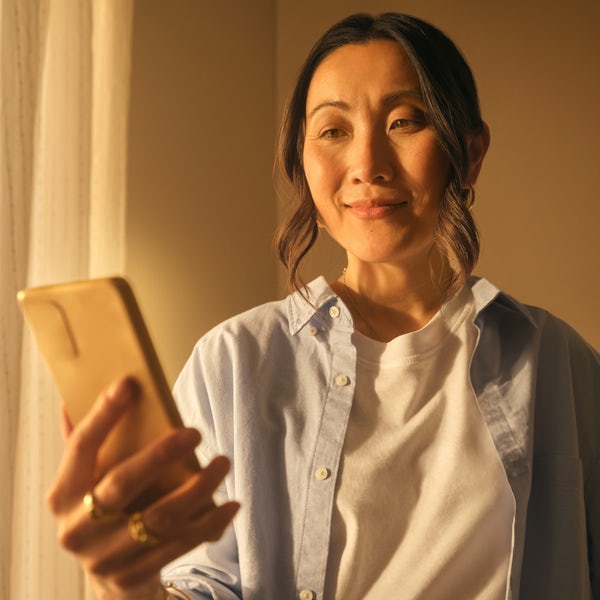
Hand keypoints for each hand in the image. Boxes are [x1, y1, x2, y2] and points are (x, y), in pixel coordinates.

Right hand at [47, 377, 239, 599]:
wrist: (110, 576)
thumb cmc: (104, 509)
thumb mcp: (87, 479)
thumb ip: (83, 441)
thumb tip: (71, 396)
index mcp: (63, 494)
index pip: (80, 447)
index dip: (103, 415)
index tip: (128, 384)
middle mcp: (78, 528)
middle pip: (122, 484)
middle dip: (161, 454)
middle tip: (195, 432)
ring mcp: (105, 557)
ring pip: (159, 518)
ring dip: (198, 488)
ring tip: (223, 463)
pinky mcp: (134, 576)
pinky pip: (180, 545)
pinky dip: (210, 523)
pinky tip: (231, 505)